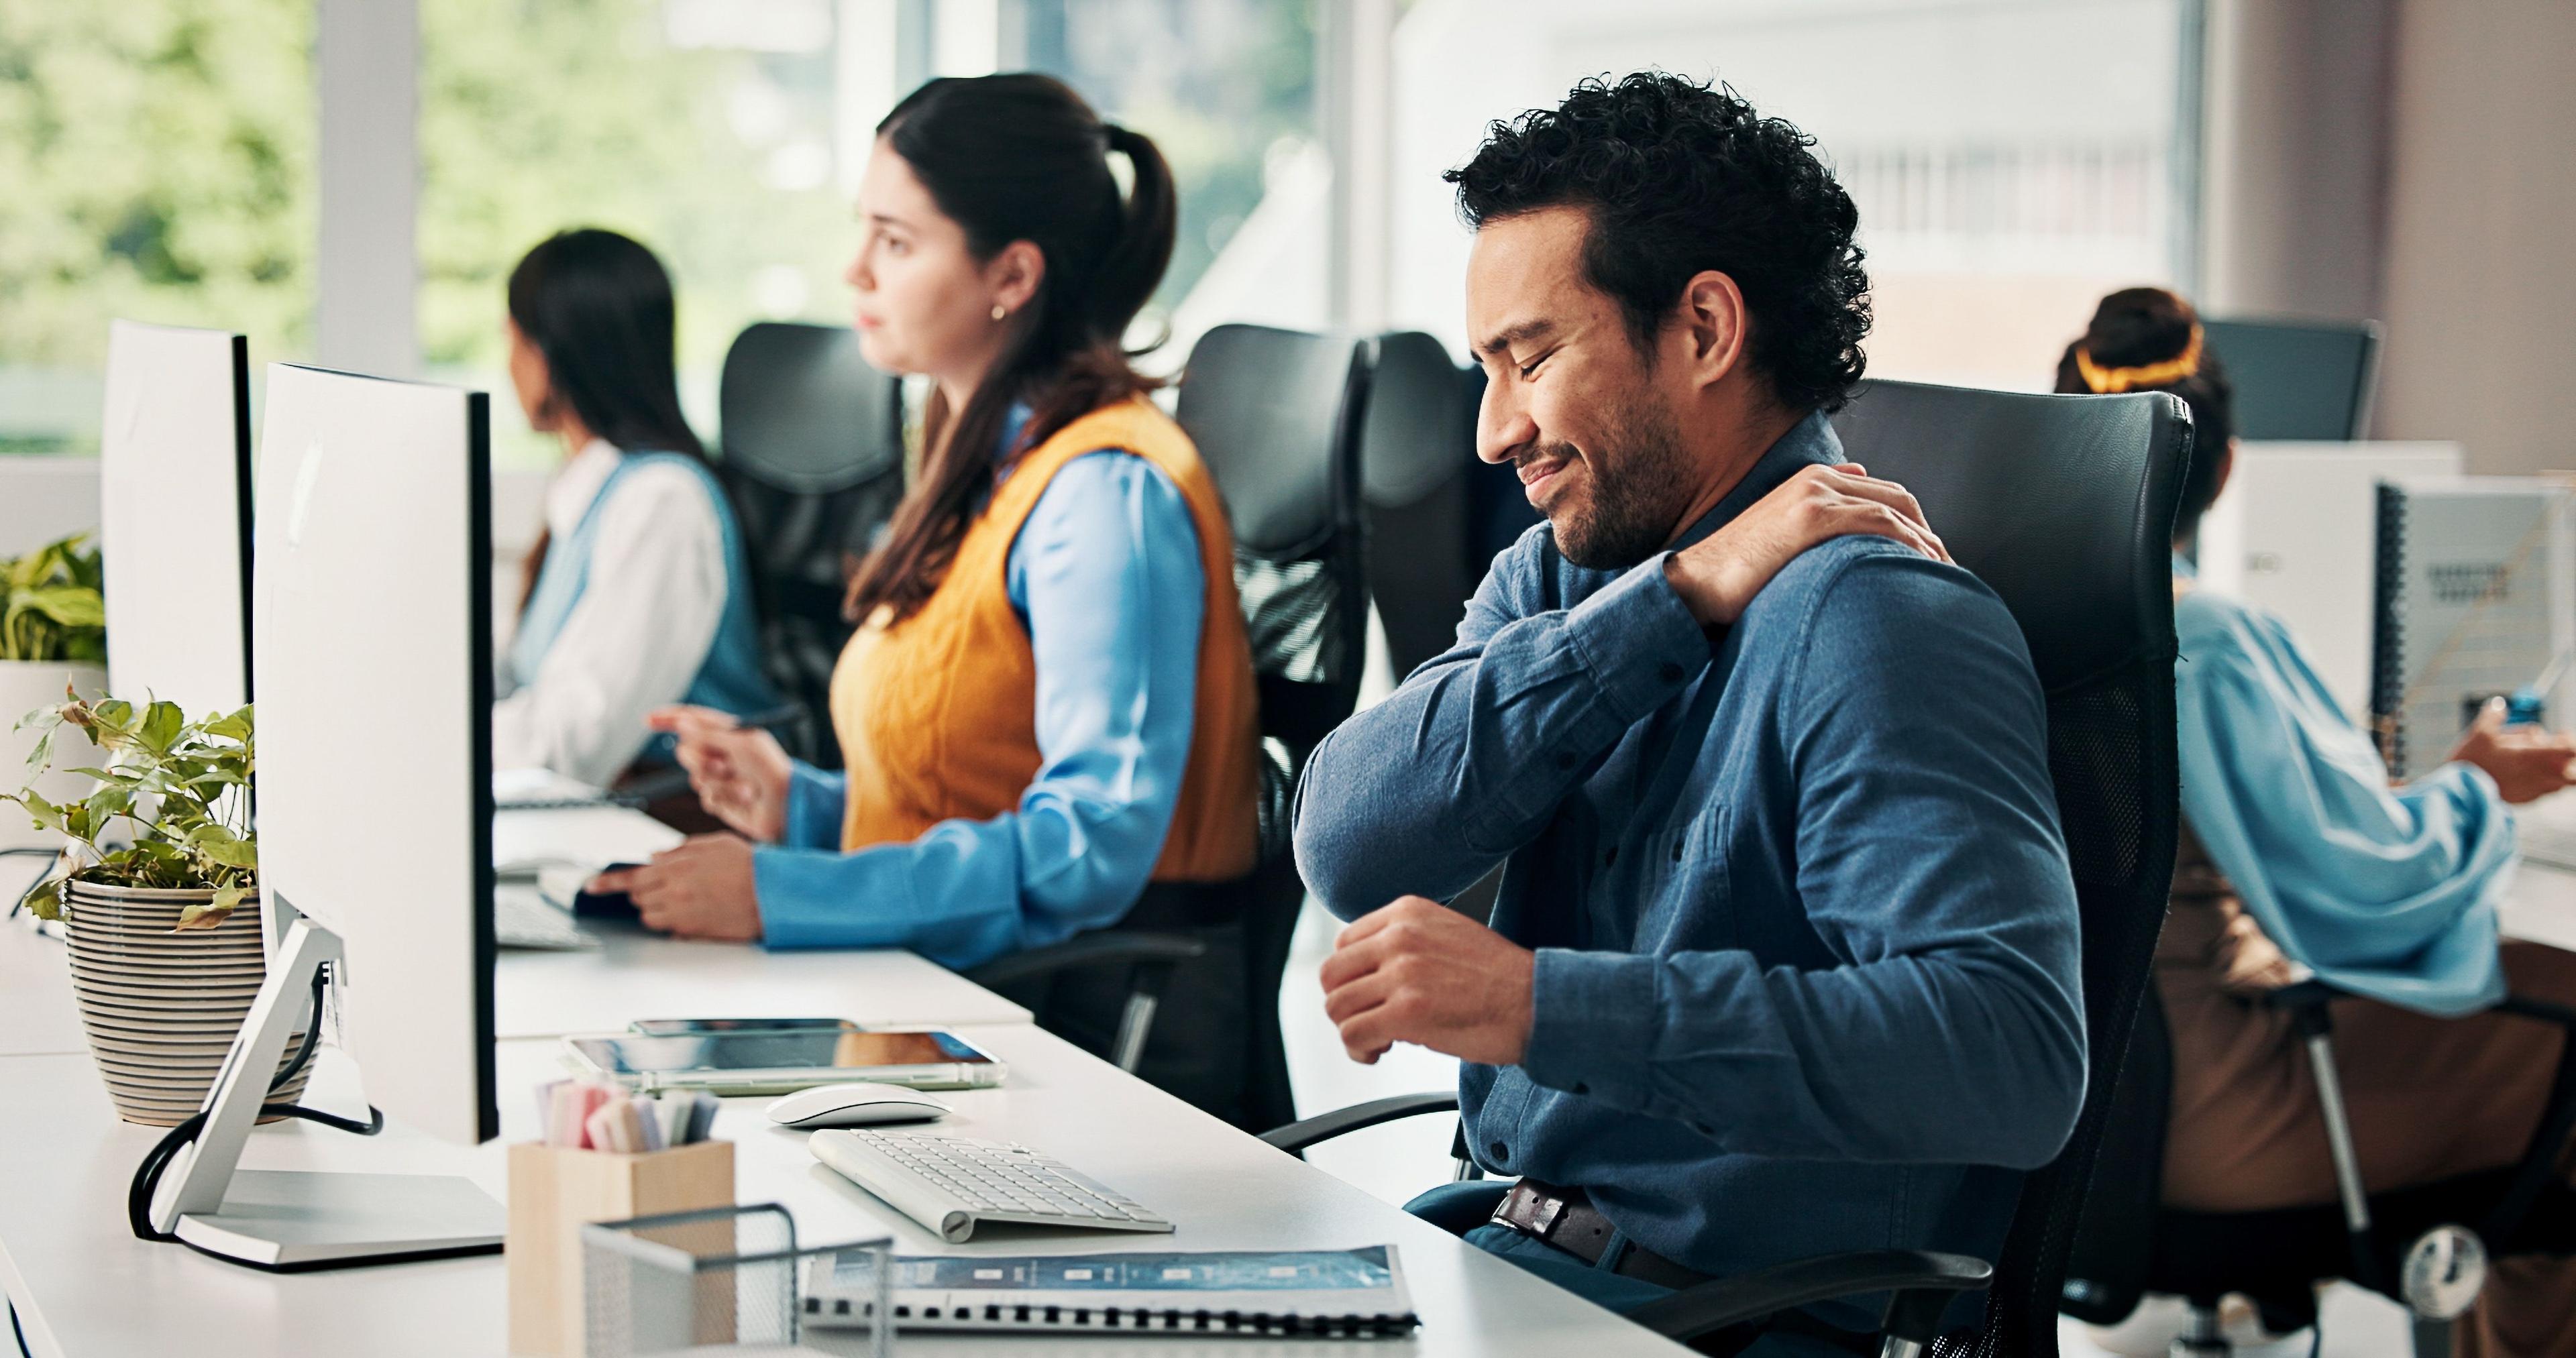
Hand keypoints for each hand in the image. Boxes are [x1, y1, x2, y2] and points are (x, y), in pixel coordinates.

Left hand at [592, 834, 763, 941]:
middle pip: (638, 897)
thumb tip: (655, 856)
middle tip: (669, 886)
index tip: (591, 886)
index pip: (632, 877)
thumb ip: (680, 849)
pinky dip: (675, 923)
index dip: (608, 882)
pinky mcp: (693, 931)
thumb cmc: (750, 866)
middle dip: (646, 892)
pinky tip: (697, 912)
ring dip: (658, 909)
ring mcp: (682, 913)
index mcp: (678, 866)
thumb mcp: (715, 844)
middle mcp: (675, 891)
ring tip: (684, 900)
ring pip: (649, 917)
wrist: (774, 894)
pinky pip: (669, 930)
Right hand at [647, 705, 792, 841]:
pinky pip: (706, 798)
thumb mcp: (742, 746)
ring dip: (720, 783)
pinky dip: (724, 799)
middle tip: (723, 766)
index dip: (670, 718)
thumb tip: (681, 723)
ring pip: (696, 777)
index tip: (648, 720)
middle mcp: (724, 754)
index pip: (694, 720)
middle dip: (701, 759)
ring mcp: (722, 778)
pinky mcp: (723, 800)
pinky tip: (744, 800)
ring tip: (747, 788)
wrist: (789, 808)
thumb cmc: (772, 771)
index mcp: (731, 733)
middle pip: (687, 751)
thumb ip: (708, 735)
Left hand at [1319, 896, 1534, 1066]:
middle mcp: (1400, 936)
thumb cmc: (1499, 978)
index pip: (1344, 943)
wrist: (1535, 1002)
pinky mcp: (1406, 1012)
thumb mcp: (1446, 933)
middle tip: (1368, 1019)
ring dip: (1351, 1030)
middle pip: (1332, 975)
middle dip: (1344, 1003)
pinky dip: (1359, 1050)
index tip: (1367, 994)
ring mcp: (1402, 973)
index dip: (1350, 976)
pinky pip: (1353, 1034)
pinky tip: (1379, 1051)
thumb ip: (1404, 941)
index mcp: (1407, 912)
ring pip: (1337, 1007)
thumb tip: (1367, 971)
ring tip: (1377, 1040)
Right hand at [1663, 463, 1948, 626]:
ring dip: (1926, 546)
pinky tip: (1920, 571)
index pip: (1884, 496)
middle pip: (1899, 499)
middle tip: (1946, 575)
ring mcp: (1816, 494)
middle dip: (1929, 536)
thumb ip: (1816, 517)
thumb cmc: (1735, 572)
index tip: (1930, 564)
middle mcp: (1818, 479)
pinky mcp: (1812, 515)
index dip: (1916, 528)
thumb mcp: (1779, 536)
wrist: (1694, 584)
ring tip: (1942, 581)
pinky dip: (1908, 545)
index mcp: (1812, 480)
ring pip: (1895, 511)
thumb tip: (1855, 491)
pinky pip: (1880, 523)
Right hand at [2447, 698, 2575, 804]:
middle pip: (2573, 770)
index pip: (2571, 749)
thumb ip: (2494, 716)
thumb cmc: (2473, 762)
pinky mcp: (2527, 800)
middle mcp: (2541, 775)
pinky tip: (2517, 775)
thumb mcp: (2480, 732)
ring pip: (2559, 781)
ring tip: (2528, 762)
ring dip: (2551, 769)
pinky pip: (2543, 790)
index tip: (2560, 735)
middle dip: (2564, 758)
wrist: (2461, 793)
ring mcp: (2536, 790)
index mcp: (2535, 755)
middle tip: (2547, 749)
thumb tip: (2498, 705)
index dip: (2569, 741)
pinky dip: (2537, 781)